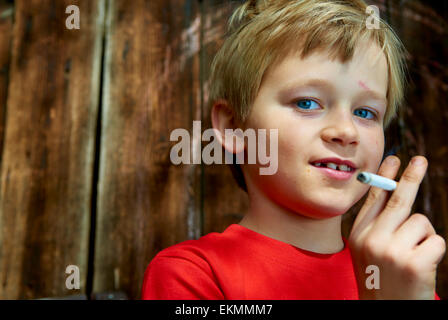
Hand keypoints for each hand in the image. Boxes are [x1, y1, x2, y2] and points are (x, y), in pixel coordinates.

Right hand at [348, 155, 445, 299]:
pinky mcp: (414, 264)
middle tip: (420, 160)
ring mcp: (392, 251)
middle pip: (398, 201)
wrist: (385, 311)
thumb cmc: (382, 280)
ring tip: (414, 257)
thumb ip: (380, 225)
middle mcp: (372, 240)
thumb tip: (399, 195)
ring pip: (422, 223)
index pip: (374, 199)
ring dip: (425, 237)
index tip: (394, 159)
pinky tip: (422, 267)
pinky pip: (437, 240)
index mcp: (360, 235)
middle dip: (410, 178)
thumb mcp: (369, 251)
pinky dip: (435, 251)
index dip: (385, 177)